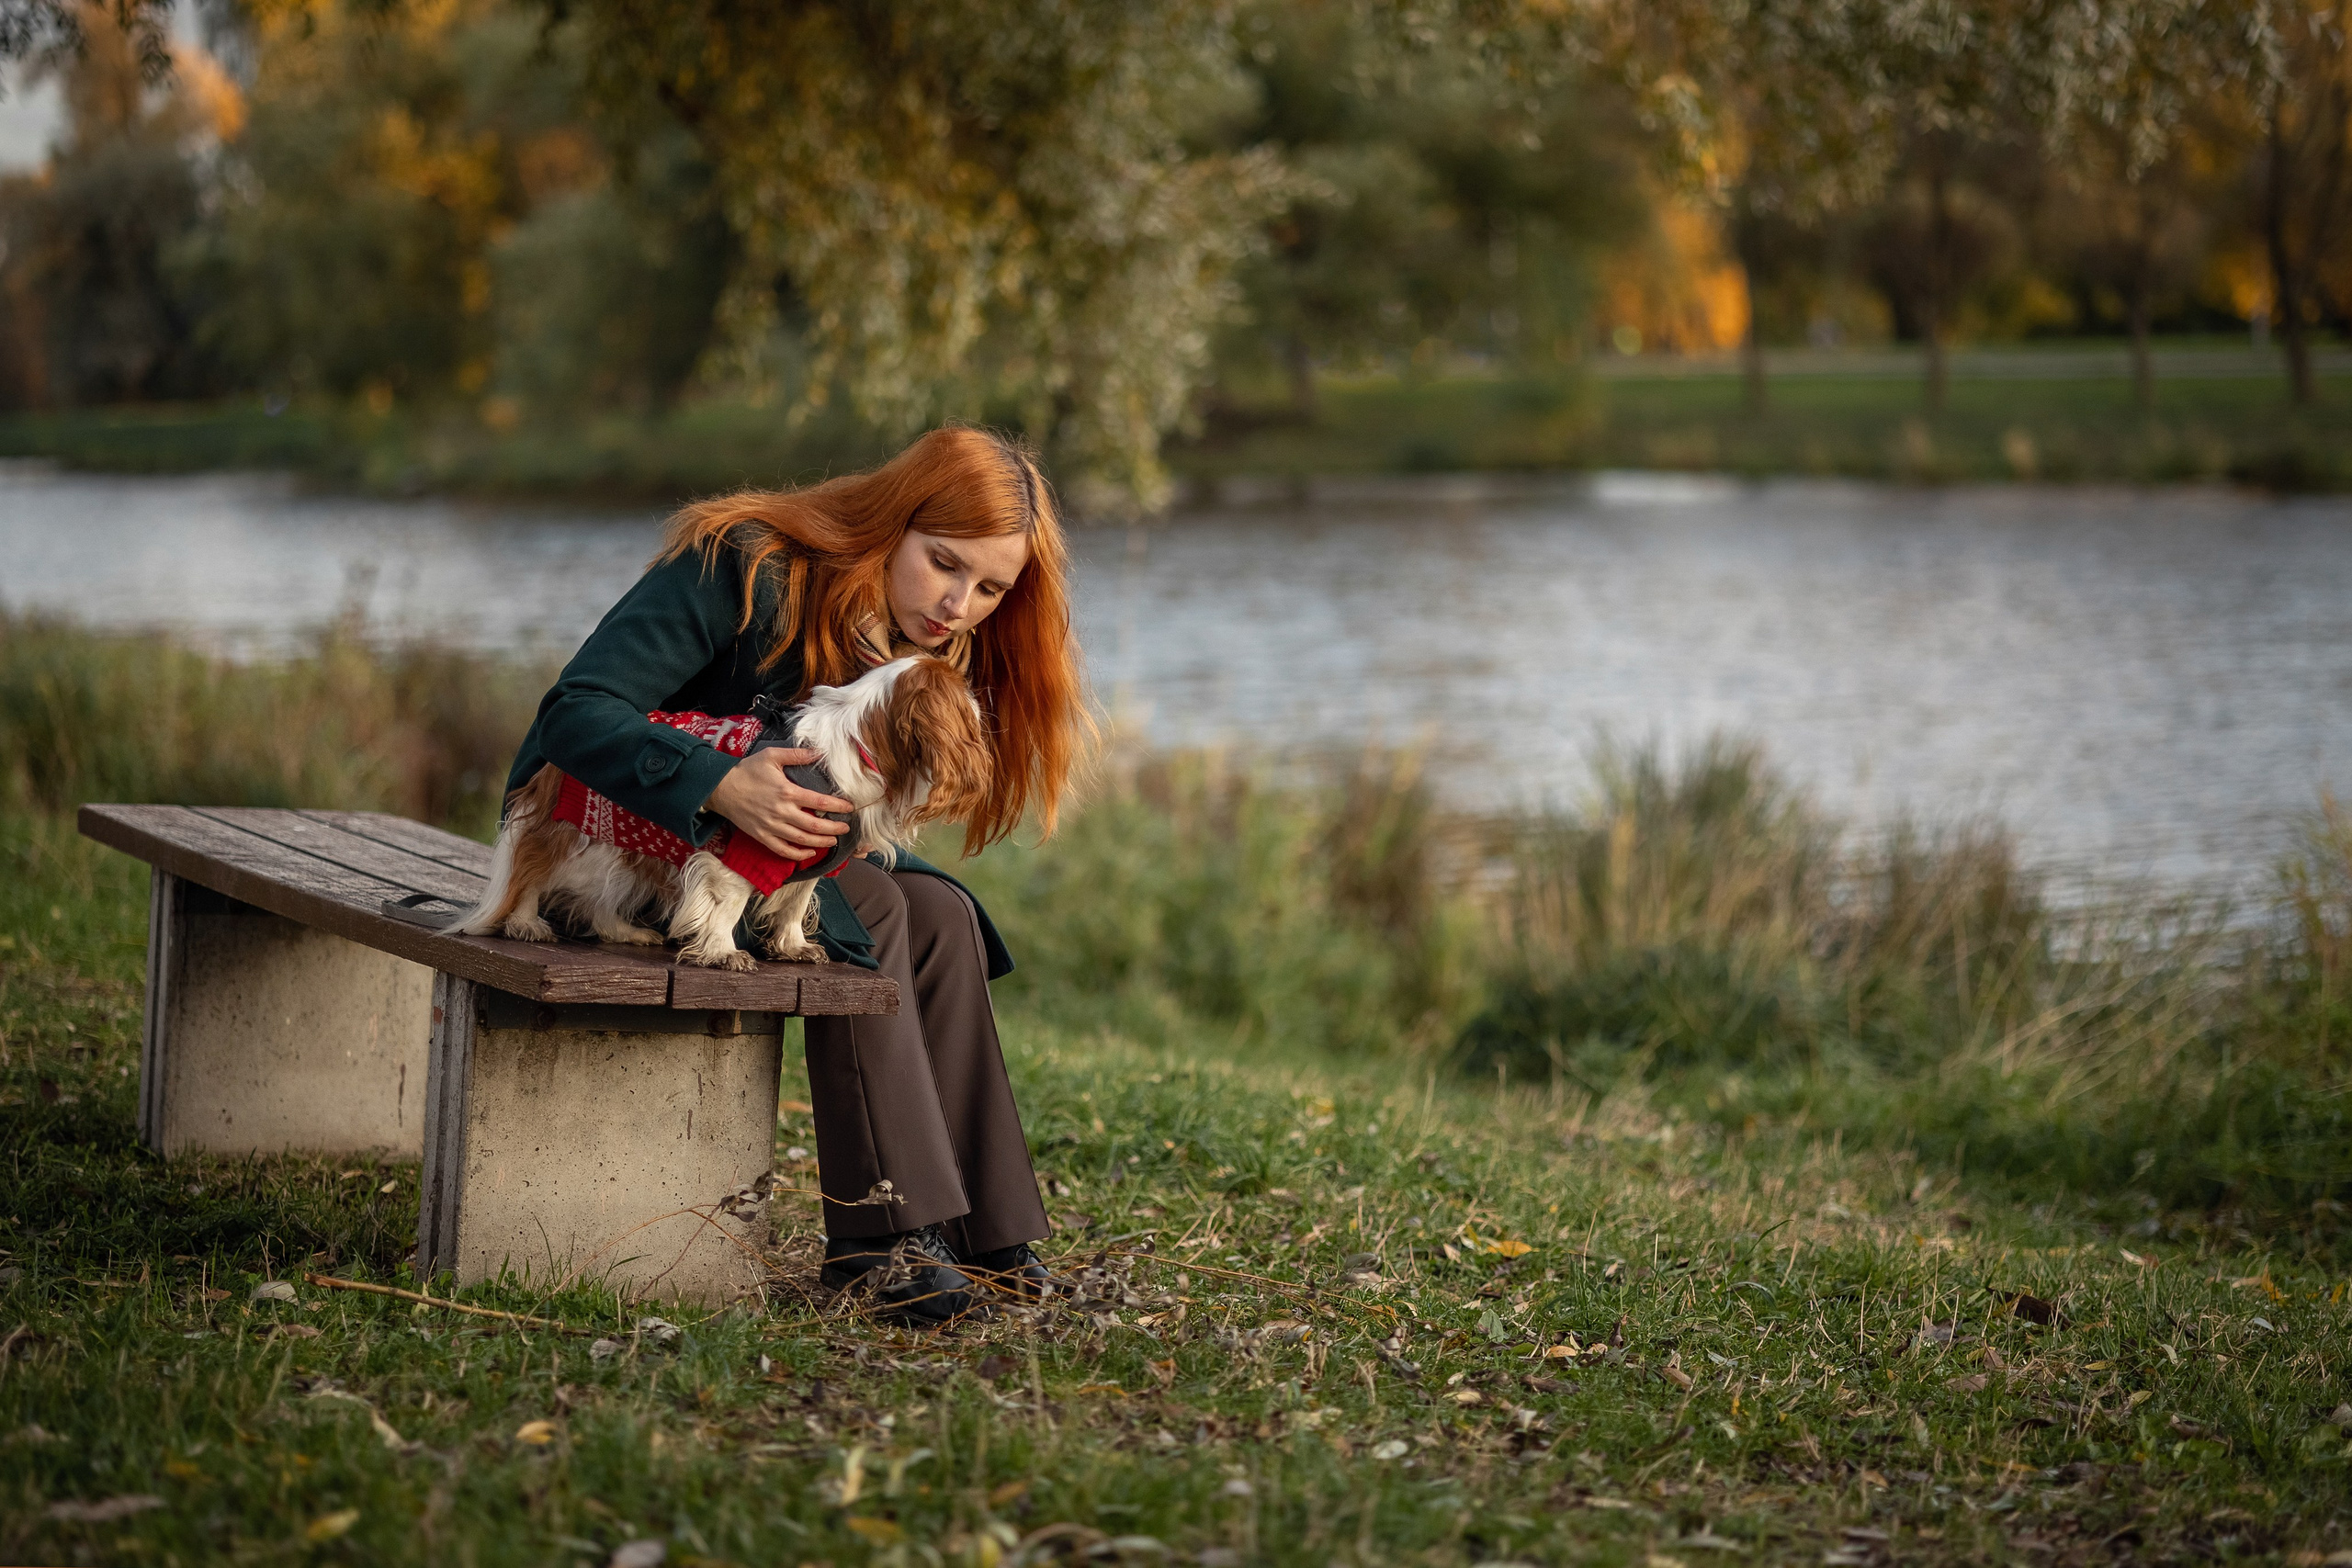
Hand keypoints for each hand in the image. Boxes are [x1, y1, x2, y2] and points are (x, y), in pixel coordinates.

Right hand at [705, 748, 854, 857]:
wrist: (722, 788)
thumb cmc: (747, 770)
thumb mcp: (772, 756)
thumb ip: (797, 754)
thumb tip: (819, 752)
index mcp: (787, 792)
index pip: (820, 801)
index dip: (838, 806)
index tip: (849, 808)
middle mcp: (782, 812)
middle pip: (815, 825)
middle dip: (834, 829)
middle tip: (846, 828)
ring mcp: (772, 827)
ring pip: (802, 840)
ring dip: (821, 842)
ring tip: (834, 841)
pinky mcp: (762, 837)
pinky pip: (783, 850)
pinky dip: (798, 854)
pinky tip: (809, 852)